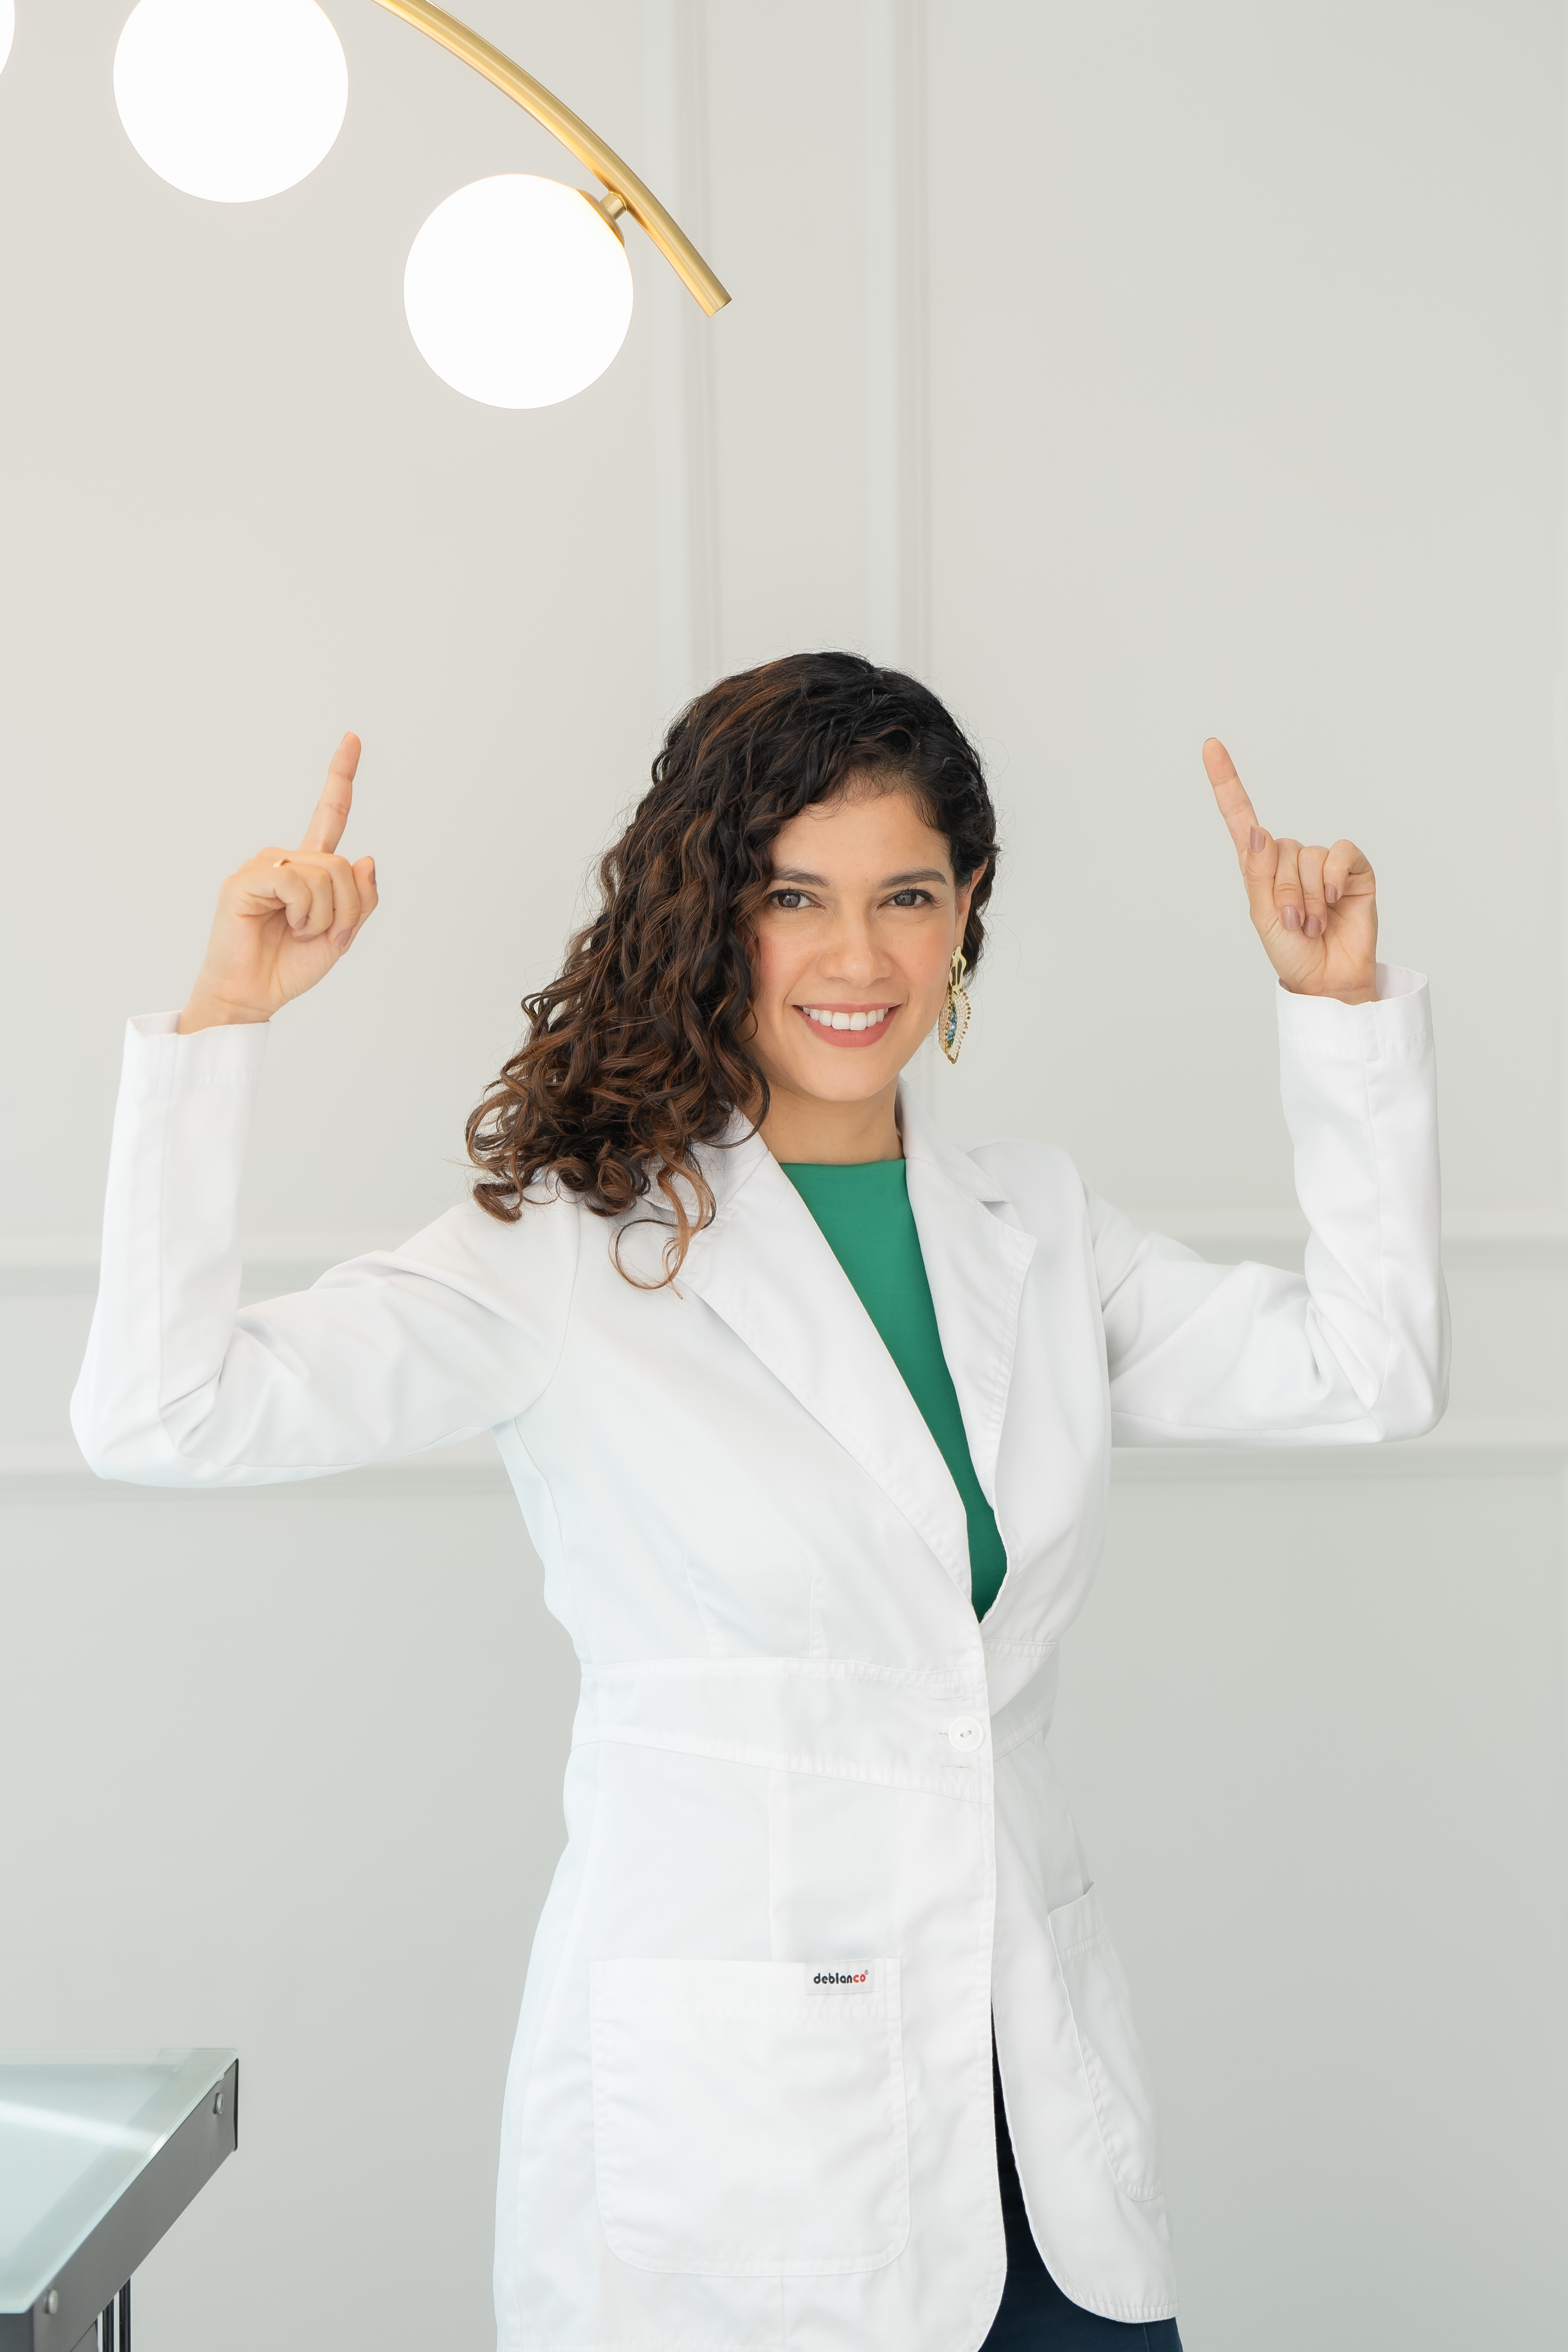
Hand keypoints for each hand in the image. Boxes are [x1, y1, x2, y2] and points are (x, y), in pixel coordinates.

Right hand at [178, 734, 378, 1031]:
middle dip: (346, 909)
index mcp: (309, 871)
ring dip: (324, 916)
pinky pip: (295, 884)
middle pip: (342, 865)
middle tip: (323, 935)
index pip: (329, 816)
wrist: (255, 994)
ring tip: (297, 932)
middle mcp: (286, 862)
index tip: (353, 739)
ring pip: (324, 875)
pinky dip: (302, 912)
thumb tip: (366, 858)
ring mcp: (263, 868)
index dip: (341, 778)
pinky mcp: (245, 881)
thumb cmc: (290, 965)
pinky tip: (282, 924)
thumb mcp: (342, 935)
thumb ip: (361, 899)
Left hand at [1204, 737, 1376, 1004]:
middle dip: (1284, 893)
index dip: (1226, 781)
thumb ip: (1258, 874)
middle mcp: (1290, 857)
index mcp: (1260, 867)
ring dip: (1308, 898)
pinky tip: (1334, 902)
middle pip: (1278, 850)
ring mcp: (1322, 862)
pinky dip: (1332, 879)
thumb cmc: (1292, 950)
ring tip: (1314, 924)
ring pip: (1307, 858)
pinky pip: (1338, 854)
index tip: (1211, 746)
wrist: (1327, 977)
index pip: (1241, 816)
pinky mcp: (1352, 868)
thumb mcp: (1264, 916)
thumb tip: (1259, 832)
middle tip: (1295, 924)